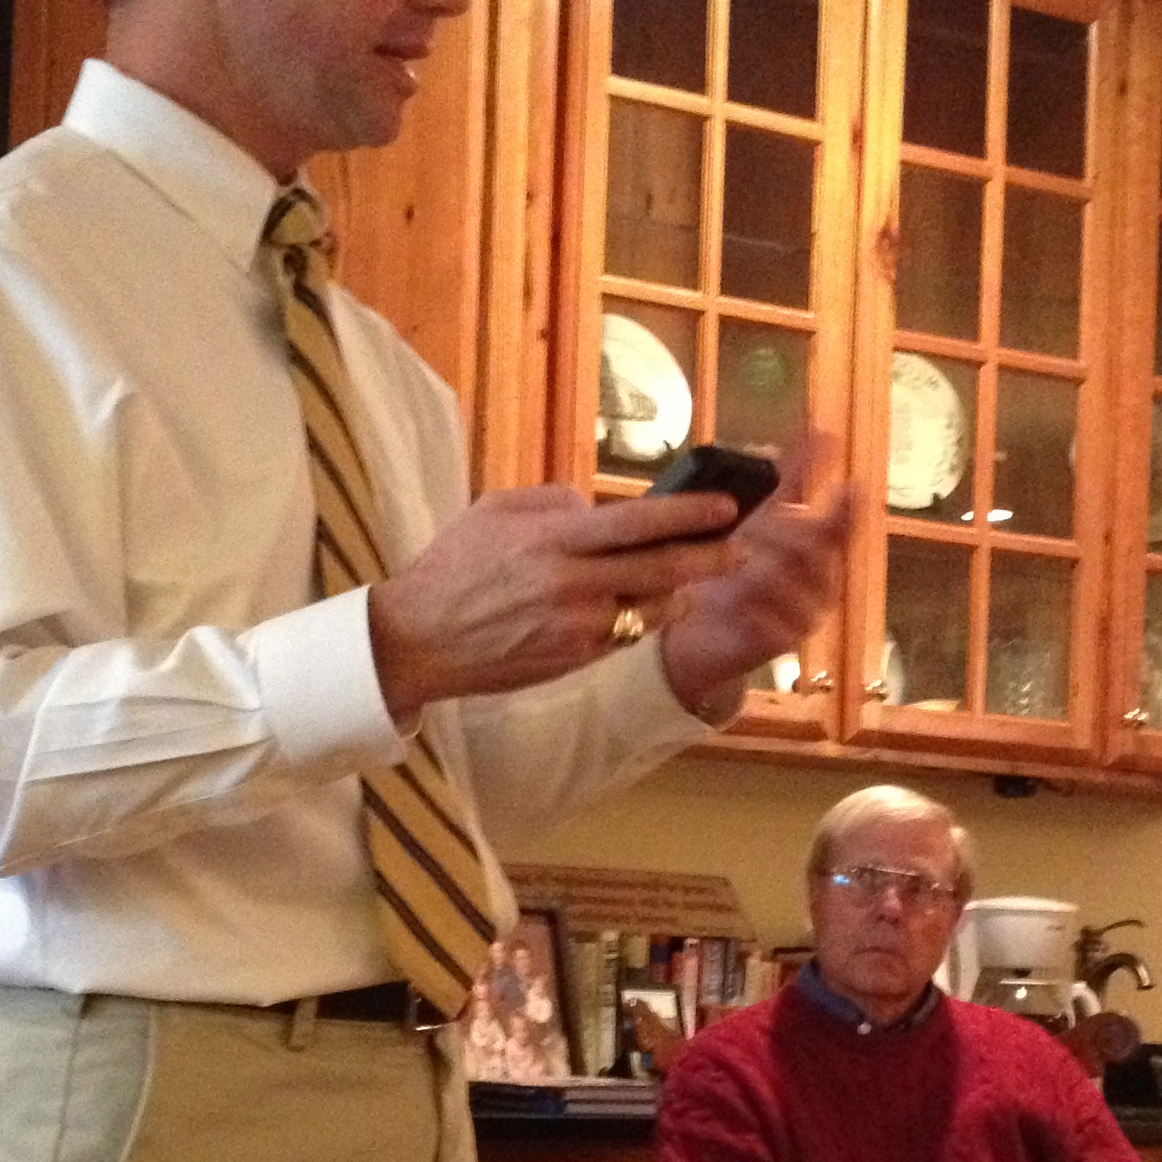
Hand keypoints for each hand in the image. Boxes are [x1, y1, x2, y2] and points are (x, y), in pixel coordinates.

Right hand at [367, 484, 740, 716]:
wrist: (419, 640)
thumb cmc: (453, 568)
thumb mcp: (492, 511)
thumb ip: (550, 501)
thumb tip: (594, 503)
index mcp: (552, 539)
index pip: (636, 522)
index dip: (689, 514)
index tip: (726, 505)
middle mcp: (571, 584)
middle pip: (661, 568)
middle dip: (711, 558)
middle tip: (743, 548)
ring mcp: (576, 627)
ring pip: (651, 607)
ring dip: (680, 590)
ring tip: (698, 574)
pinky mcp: (575, 659)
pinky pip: (627, 635)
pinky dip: (645, 617)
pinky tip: (652, 604)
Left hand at [655, 442, 858, 721]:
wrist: (703, 632)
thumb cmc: (735, 569)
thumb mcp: (757, 519)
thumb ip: (792, 479)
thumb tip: (819, 430)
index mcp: (819, 551)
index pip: (840, 526)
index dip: (846, 507)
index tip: (853, 484)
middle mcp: (821, 583)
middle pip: (812, 551)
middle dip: (782, 531)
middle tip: (752, 524)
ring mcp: (805, 615)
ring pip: (792, 585)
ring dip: (761, 569)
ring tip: (736, 562)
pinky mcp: (782, 645)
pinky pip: (774, 624)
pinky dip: (752, 609)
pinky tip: (733, 601)